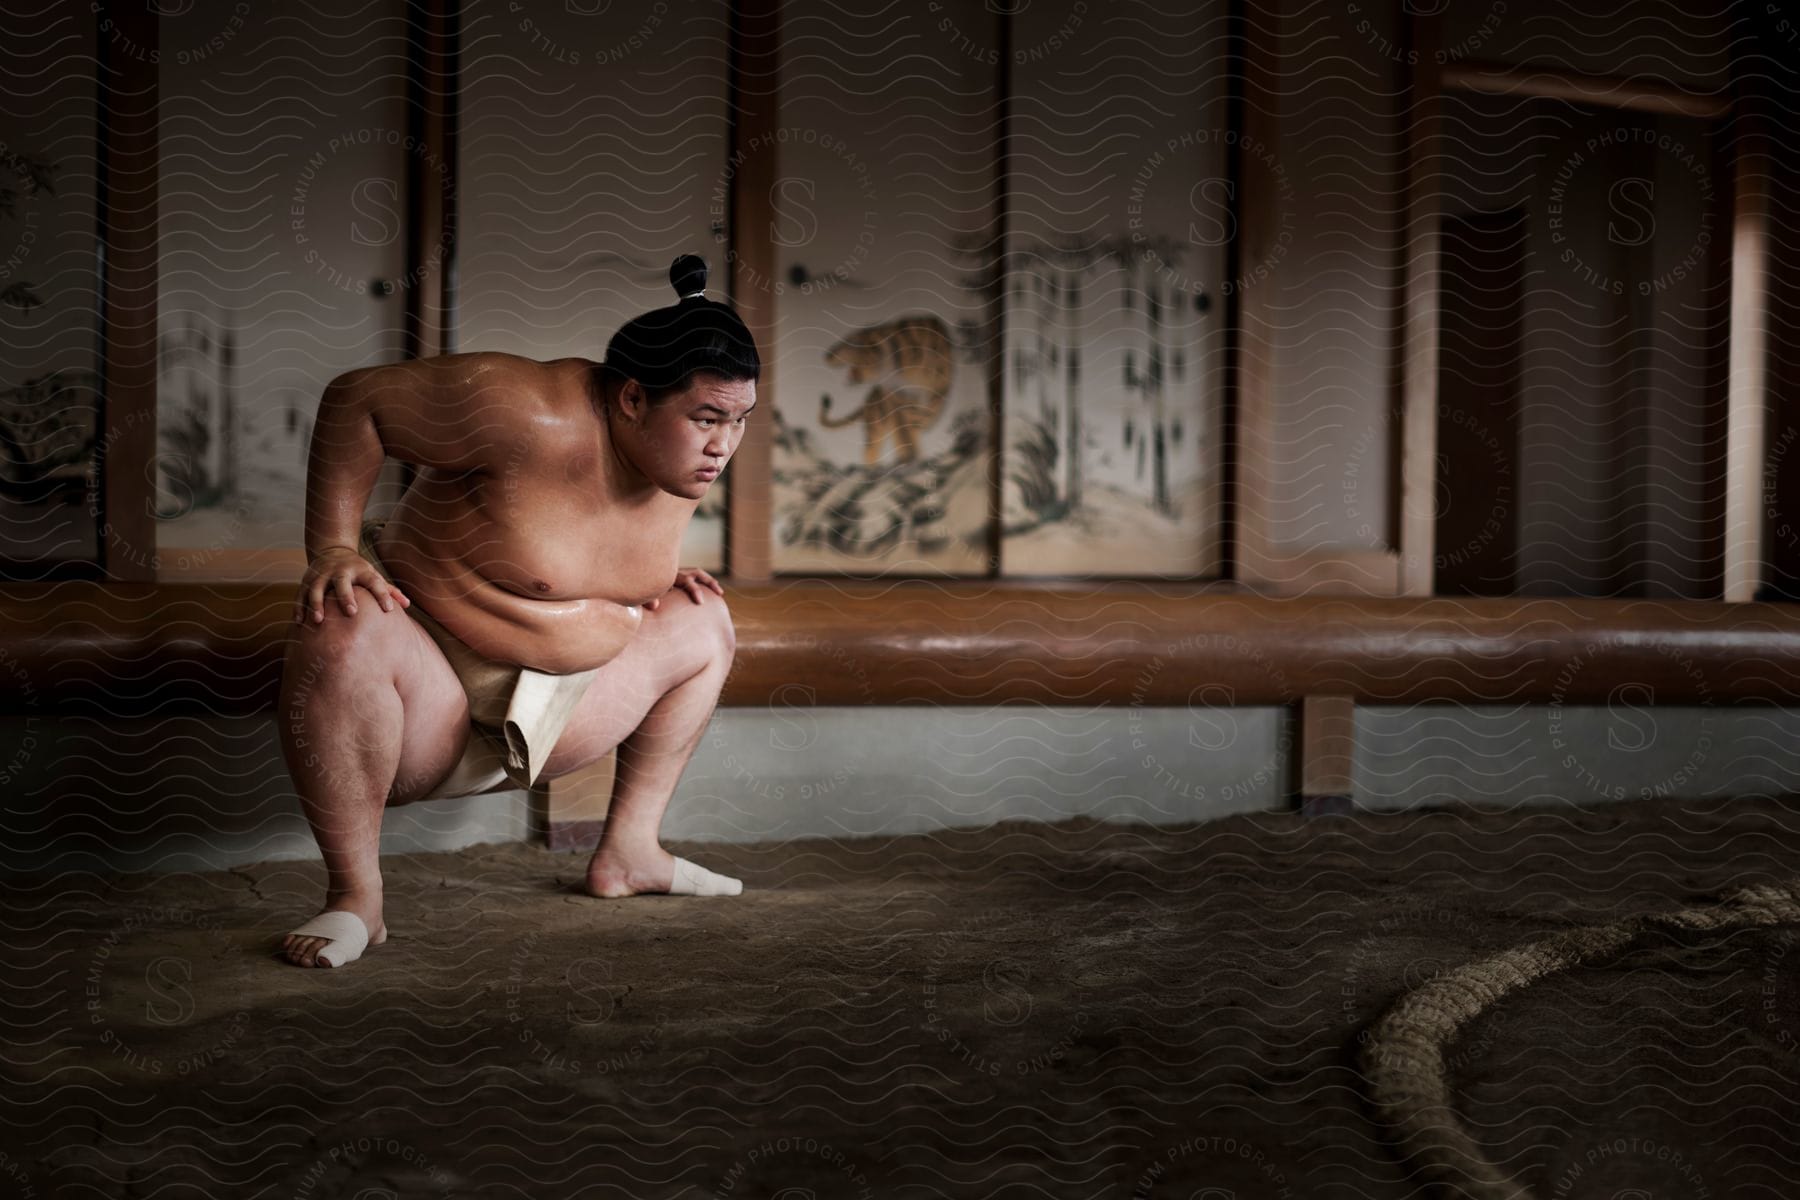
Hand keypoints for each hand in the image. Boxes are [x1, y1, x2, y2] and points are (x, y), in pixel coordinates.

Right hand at [296, 546, 410, 623]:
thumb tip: (407, 605)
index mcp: (360, 570)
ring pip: (317, 588)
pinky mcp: (307, 580)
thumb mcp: (373, 576)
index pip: (374, 581)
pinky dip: (299, 607)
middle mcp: (340, 571)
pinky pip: (301, 593)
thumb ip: (388, 590)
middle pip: (342, 582)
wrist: (332, 551)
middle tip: (351, 612)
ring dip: (316, 603)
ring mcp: (322, 575)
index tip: (389, 609)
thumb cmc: (358, 571)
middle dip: (346, 596)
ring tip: (318, 620)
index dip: (382, 594)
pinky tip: (299, 622)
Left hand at [644, 567, 722, 609]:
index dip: (694, 590)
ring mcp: (676, 575)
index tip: (701, 602)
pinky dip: (702, 585)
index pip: (685, 580)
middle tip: (719, 593)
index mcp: (667, 577)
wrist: (635, 581)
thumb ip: (645, 599)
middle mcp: (673, 574)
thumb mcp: (640, 598)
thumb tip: (654, 605)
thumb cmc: (638, 594)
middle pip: (695, 572)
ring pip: (696, 574)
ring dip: (709, 582)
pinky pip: (693, 580)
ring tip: (719, 592)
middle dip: (709, 582)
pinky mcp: (677, 580)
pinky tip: (710, 596)